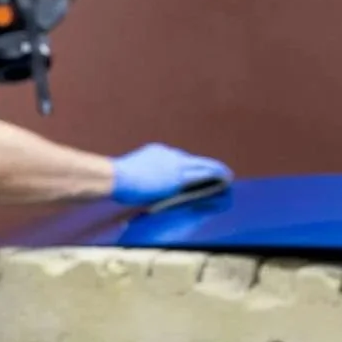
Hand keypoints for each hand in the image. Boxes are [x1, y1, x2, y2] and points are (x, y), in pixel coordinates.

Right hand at [110, 144, 231, 205]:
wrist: (115, 177)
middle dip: (204, 167)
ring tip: (227, 175)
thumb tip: (134, 190)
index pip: (176, 158)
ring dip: (215, 170)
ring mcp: (174, 164)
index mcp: (156, 152)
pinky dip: (215, 176)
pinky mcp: (178, 176)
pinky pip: (202, 175)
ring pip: (201, 165)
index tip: (193, 172)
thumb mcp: (128, 175)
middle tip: (217, 172)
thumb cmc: (114, 180)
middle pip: (191, 160)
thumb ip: (138, 179)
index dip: (187, 166)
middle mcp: (168, 154)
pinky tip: (225, 180)